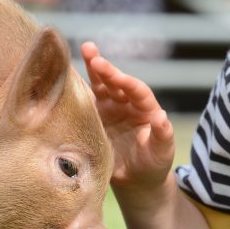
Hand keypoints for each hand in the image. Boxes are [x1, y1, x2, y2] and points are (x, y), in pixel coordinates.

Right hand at [81, 42, 174, 192]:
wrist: (137, 179)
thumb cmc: (154, 164)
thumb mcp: (162, 152)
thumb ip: (163, 135)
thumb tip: (162, 117)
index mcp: (146, 109)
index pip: (138, 91)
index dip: (127, 83)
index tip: (117, 77)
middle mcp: (127, 104)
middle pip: (116, 82)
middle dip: (105, 68)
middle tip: (91, 52)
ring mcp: (110, 109)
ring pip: (100, 86)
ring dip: (92, 69)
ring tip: (85, 48)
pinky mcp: (94, 118)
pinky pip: (85, 101)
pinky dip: (76, 89)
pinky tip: (66, 75)